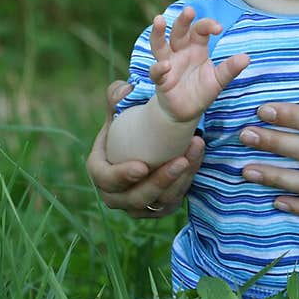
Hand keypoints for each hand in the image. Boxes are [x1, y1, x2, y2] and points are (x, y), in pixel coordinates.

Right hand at [85, 80, 204, 217]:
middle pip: (137, 197)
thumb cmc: (128, 126)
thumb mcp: (120, 111)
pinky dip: (188, 179)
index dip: (121, 176)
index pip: (106, 179)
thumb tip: (123, 89)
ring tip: (195, 151)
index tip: (142, 167)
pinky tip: (197, 156)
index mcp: (101, 172)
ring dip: (181, 179)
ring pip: (161, 201)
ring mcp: (139, 205)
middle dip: (160, 181)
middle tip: (180, 161)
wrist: (149, 143)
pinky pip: (175, 199)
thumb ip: (117, 98)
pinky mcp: (159, 208)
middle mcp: (117, 195)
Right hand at [149, 6, 249, 121]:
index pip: (200, 30)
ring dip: (158, 33)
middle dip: (183, 20)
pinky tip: (165, 66)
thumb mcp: (219, 80)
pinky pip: (156, 72)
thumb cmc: (202, 91)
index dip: (208, 25)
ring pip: (159, 45)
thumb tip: (246, 58)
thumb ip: (229, 69)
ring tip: (159, 20)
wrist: (187, 112)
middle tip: (189, 10)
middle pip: (179, 31)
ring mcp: (168, 64)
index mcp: (196, 47)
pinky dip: (159, 68)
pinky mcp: (161, 81)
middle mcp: (180, 52)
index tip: (218, 28)